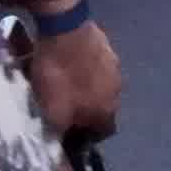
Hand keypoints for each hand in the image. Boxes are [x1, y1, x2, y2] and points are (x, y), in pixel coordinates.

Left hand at [19, 15, 122, 142]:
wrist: (64, 29)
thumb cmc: (59, 76)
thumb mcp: (52, 112)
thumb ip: (59, 130)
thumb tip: (60, 141)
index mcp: (107, 110)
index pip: (104, 132)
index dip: (88, 134)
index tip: (71, 130)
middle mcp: (118, 90)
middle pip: (102, 106)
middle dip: (86, 107)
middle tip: (64, 103)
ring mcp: (114, 65)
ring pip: (99, 83)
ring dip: (85, 84)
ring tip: (63, 79)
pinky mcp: (105, 44)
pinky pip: (94, 62)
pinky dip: (83, 65)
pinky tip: (66, 60)